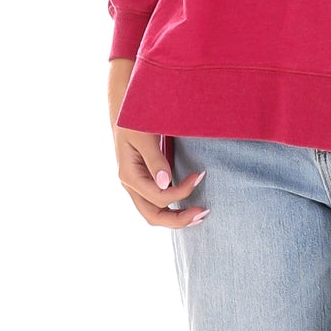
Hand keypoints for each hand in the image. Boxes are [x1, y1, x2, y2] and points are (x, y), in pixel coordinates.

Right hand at [108, 60, 207, 228]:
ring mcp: (137, 186)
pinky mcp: (145, 183)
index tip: (200, 174)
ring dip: (177, 218)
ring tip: (200, 215)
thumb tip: (164, 183)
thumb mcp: (144, 135)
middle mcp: (131, 185)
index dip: (182, 190)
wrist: (126, 111)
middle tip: (203, 214)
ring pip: (155, 213)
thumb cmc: (135, 119)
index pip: (158, 196)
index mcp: (129, 175)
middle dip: (179, 219)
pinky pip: (158, 204)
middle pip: (153, 215)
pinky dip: (173, 209)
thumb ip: (154, 159)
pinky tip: (190, 207)